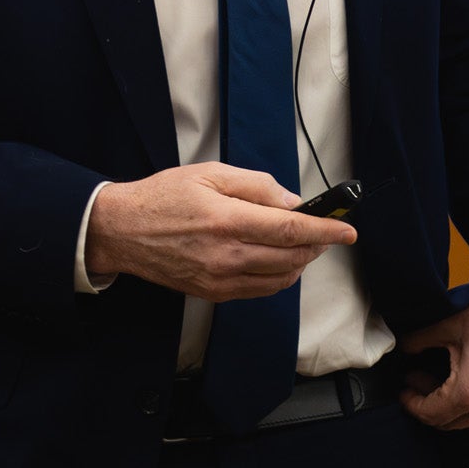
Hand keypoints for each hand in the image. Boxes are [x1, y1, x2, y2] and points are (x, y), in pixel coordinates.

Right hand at [84, 162, 353, 301]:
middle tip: (327, 230)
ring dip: (301, 261)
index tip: (348, 230)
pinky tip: (280, 260)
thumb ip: (257, 186)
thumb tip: (293, 202)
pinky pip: (261, 290)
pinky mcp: (213, 293)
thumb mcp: (211, 174)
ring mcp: (219, 279)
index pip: (291, 229)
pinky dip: (280, 277)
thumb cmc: (163, 197)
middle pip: (292, 256)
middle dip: (317, 244)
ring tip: (304, 243)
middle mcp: (226, 254)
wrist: (121, 231)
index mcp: (227, 220)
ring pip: (281, 278)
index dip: (326, 230)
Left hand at [399, 277, 468, 429]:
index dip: (413, 404)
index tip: (405, 392)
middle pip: (452, 423)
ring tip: (451, 374)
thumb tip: (404, 349)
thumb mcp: (452, 323)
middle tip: (420, 379)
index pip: (431, 415)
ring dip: (459, 402)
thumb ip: (420, 341)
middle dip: (432, 404)